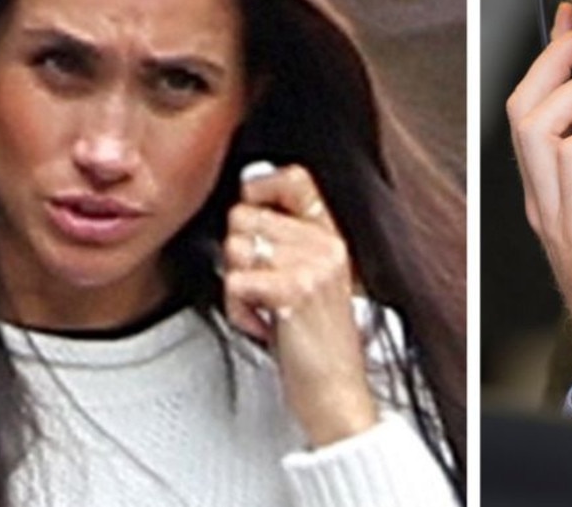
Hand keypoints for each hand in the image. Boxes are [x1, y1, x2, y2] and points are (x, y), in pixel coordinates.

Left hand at [223, 161, 377, 445]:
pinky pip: (235, 281)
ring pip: (235, 248)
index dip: (260, 185)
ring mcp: (314, 265)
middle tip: (263, 289)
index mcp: (331, 236)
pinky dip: (237, 310)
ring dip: (236, 286)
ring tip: (265, 308)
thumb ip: (285, 237)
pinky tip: (262, 325)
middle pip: (246, 215)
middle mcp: (327, 244)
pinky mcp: (295, 290)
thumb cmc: (314, 343)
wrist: (335, 393)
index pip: (294, 178)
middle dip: (239, 255)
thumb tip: (246, 189)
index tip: (251, 207)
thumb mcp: (309, 279)